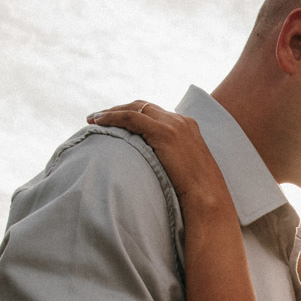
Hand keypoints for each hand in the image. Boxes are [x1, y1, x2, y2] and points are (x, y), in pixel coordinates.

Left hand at [88, 100, 227, 208]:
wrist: (207, 195)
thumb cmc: (197, 191)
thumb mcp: (186, 168)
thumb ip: (172, 158)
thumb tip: (155, 167)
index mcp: (187, 125)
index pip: (154, 112)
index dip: (132, 114)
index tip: (116, 121)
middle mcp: (181, 120)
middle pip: (143, 106)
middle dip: (119, 109)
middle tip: (99, 118)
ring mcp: (173, 124)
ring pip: (134, 108)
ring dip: (111, 112)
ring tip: (93, 120)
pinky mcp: (164, 132)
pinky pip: (131, 118)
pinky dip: (112, 118)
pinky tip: (98, 123)